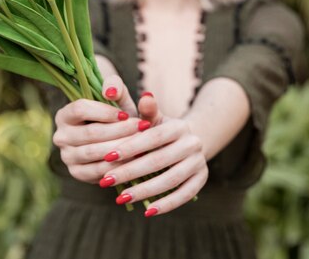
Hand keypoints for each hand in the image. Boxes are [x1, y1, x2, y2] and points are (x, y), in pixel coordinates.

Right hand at [53, 74, 142, 183]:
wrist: (120, 142)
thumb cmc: (119, 117)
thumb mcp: (120, 100)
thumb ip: (119, 89)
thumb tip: (113, 91)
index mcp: (65, 114)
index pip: (80, 109)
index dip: (104, 112)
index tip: (126, 114)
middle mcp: (61, 135)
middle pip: (90, 132)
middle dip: (119, 130)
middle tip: (141, 129)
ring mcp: (67, 156)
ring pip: (95, 152)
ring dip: (120, 147)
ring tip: (141, 142)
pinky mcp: (77, 173)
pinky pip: (98, 170)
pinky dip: (117, 165)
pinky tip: (134, 159)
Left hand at [100, 93, 208, 215]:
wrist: (187, 142)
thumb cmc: (159, 131)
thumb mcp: (152, 119)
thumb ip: (146, 111)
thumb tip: (145, 97)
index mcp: (178, 126)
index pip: (152, 137)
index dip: (130, 147)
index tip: (107, 157)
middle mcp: (192, 143)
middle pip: (159, 160)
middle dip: (130, 172)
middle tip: (106, 181)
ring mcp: (199, 162)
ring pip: (170, 180)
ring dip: (144, 191)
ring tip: (121, 198)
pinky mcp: (202, 179)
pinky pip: (185, 195)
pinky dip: (166, 204)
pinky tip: (147, 212)